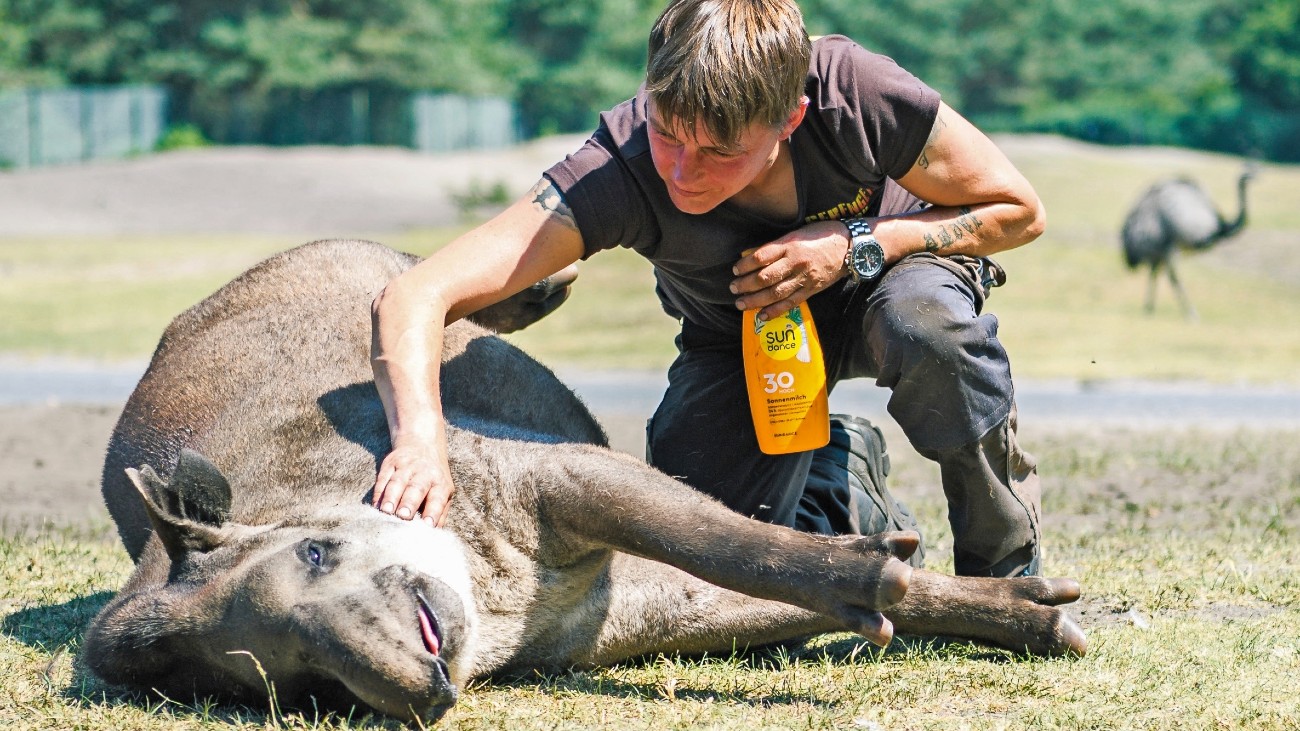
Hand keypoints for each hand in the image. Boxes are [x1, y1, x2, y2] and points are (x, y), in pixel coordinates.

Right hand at [372, 441, 454, 526]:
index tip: (428, 525)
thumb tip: (435, 535)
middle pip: (416, 488)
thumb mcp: (444, 491)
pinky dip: (379, 493)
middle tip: (404, 516)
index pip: (437, 498)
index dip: (433, 512)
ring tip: (386, 511)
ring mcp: (406, 466)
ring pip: (397, 482)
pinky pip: (383, 478)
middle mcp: (424, 473)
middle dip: (409, 503)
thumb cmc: (434, 478)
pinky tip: (376, 505)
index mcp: (440, 483)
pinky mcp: (390, 463)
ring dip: (391, 497)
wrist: (421, 444)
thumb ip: (440, 513)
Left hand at [730, 220, 850, 319]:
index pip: (761, 257)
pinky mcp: (811, 290)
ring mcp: (804, 278)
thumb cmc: (821, 235)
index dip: (745, 265)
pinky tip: (762, 316)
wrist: (849, 246)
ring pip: (775, 293)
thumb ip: (774, 246)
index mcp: (790, 245)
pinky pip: (790, 303)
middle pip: (765, 277)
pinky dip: (775, 311)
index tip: (735, 269)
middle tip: (733, 288)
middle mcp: (795, 262)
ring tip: (741, 304)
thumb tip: (750, 254)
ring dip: (755, 300)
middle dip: (746, 285)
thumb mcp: (795, 233)